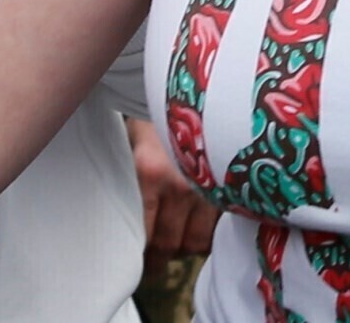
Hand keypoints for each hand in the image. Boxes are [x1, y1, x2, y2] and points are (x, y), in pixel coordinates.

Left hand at [129, 117, 217, 277]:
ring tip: (173, 242)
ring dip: (183, 248)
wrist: (190, 88)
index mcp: (149, 173)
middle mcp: (180, 184)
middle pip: (169, 244)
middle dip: (159, 258)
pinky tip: (195, 229)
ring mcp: (207, 188)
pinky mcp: (226, 189)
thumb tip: (122, 223)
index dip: (139, 254)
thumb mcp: (132, 144)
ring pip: (195, 243)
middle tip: (152, 261)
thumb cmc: (153, 116)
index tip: (133, 261)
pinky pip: (217, 230)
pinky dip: (206, 236)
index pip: (143, 234)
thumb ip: (131, 184)